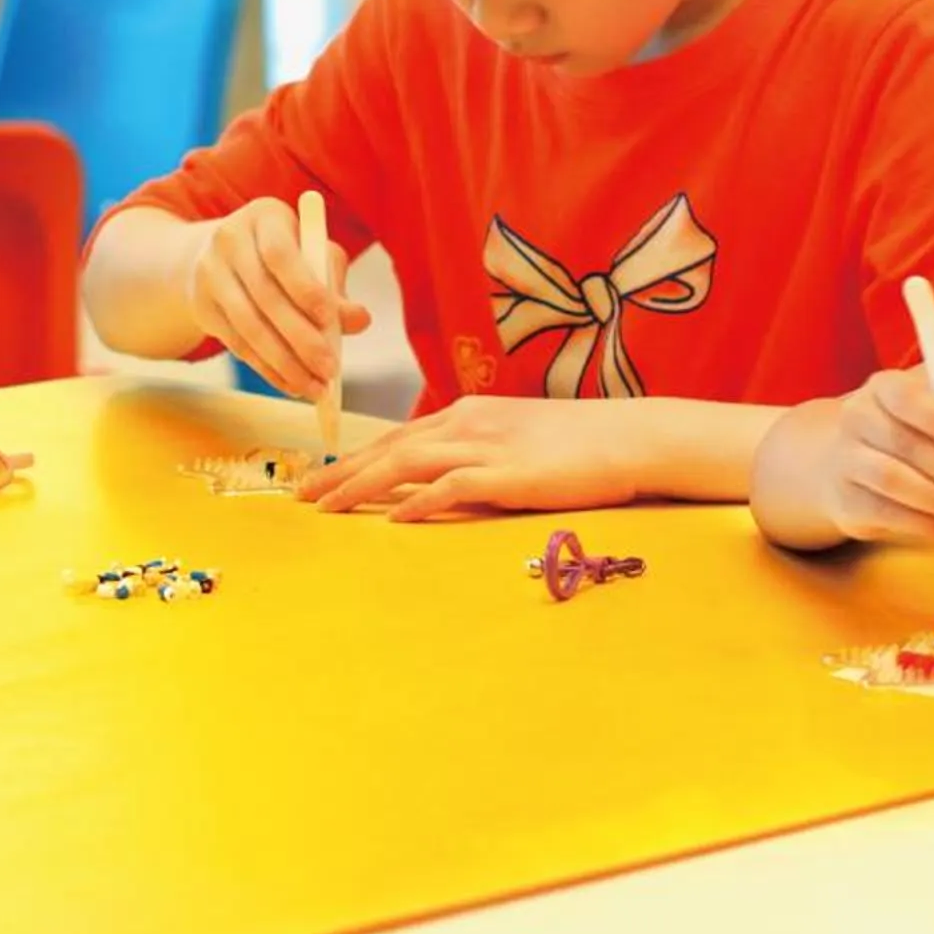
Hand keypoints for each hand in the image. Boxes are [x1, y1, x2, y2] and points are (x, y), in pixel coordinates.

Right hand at [184, 199, 369, 398]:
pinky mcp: (202, 307)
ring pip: (248, 325)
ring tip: (314, 387)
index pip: (281, 254)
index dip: (304, 288)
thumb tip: (359, 320)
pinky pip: (236, 344)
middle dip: (300, 337)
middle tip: (330, 368)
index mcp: (264, 217)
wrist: (215, 255)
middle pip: (265, 295)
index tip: (329, 319)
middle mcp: (230, 239)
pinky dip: (266, 368)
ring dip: (284, 362)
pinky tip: (291, 384)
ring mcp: (210, 273)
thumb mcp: (312, 255)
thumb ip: (335, 285)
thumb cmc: (283, 255)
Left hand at [302, 395, 639, 520]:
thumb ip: (477, 455)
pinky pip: (451, 487)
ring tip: (326, 509)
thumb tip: (443, 483)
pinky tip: (392, 519)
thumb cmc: (581, 444)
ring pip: (406, 463)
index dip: (355, 458)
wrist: (632, 436)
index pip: (397, 436)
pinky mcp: (508, 474)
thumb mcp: (516, 440)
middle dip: (340, 472)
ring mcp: (486, 446)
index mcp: (467, 414)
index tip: (321, 478)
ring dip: (360, 486)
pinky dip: (417, 502)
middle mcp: (467, 423)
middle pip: (388, 447)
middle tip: (302, 496)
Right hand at [816, 368, 933, 543]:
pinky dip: (924, 524)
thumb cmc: (908, 438)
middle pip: (904, 444)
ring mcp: (845, 460)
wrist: (844, 465)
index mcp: (884, 389)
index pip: (907, 397)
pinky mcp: (844, 501)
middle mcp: (856, 417)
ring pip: (891, 480)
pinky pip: (884, 513)